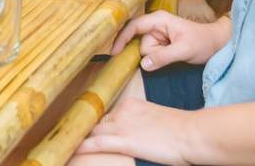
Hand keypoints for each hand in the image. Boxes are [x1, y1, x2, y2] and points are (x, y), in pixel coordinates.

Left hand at [75, 97, 197, 164]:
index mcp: (130, 104)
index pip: (105, 115)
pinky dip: (82, 147)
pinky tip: (70, 150)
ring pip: (93, 132)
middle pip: (96, 122)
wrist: (191, 133)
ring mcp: (122, 125)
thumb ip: (141, 123)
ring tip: (63, 145)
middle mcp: (122, 111)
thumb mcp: (156, 119)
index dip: (94, 125)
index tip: (84, 128)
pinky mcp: (124, 140)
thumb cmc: (181, 130)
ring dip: (79, 139)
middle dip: (84, 131)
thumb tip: (136, 134)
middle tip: (69, 137)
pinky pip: (96, 143)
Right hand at [110, 11, 229, 70]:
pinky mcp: (160, 43)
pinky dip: (158, 59)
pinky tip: (171, 57)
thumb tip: (143, 64)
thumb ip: (163, 57)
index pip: (133, 26)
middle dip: (151, 54)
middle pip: (139, 43)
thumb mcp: (184, 50)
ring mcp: (157, 34)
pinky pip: (151, 54)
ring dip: (158, 58)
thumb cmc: (203, 42)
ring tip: (176, 54)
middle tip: (171, 54)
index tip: (114, 53)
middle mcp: (155, 25)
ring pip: (146, 52)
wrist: (216, 44)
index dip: (122, 38)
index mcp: (158, 19)